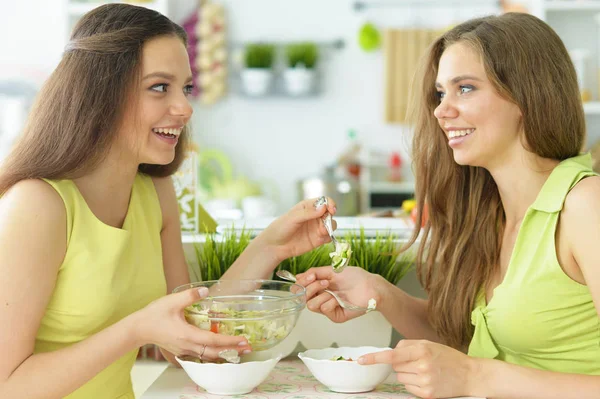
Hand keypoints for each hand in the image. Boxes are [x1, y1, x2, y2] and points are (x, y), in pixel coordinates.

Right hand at [133, 287, 250, 361]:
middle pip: (214, 352)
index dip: (229, 341)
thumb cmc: (154, 315)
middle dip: (232, 350)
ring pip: (207, 356)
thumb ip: (190, 296)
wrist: (138, 328)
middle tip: (247, 347)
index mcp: (187, 335)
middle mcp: (187, 346)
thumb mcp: (172, 301)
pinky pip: (200, 355)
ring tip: (237, 350)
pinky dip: (212, 354)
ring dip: (223, 354)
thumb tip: (205, 290)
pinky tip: (219, 350)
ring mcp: (184, 350)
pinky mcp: (181, 350)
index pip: (213, 340)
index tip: (242, 340)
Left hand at [259, 197, 336, 261]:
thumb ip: (308, 213)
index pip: (324, 201)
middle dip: (329, 219)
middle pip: (330, 213)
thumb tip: (323, 207)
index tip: (332, 210)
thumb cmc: (280, 228)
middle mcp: (315, 216)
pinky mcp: (318, 239)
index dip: (330, 204)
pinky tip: (319, 240)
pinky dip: (328, 238)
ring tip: (321, 233)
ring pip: (332, 225)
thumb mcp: (293, 217)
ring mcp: (317, 228)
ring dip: (330, 228)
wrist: (275, 246)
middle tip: (323, 226)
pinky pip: (329, 237)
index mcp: (308, 206)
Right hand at [295, 266, 382, 322]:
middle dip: (311, 288)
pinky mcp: (335, 316)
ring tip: (331, 290)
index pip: (300, 289)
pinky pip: (324, 309)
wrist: (370, 286)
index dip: (300, 284)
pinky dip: (330, 301)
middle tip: (324, 282)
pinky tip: (339, 299)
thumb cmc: (355, 277)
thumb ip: (315, 272)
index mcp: (319, 286)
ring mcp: (328, 307)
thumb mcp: (332, 270)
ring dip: (320, 295)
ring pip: (311, 305)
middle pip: (302, 298)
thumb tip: (298, 276)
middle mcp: (321, 297)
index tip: (308, 277)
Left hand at [358, 340, 474, 398]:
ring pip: (400, 377)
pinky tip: (427, 379)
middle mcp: (422, 366)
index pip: (393, 354)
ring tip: (424, 370)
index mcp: (422, 350)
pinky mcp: (427, 394)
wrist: (470, 375)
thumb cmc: (448, 357)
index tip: (361, 360)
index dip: (375, 358)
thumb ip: (407, 345)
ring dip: (407, 373)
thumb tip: (390, 353)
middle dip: (402, 363)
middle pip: (395, 366)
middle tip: (418, 362)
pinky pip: (408, 387)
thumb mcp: (429, 344)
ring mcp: (425, 381)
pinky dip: (413, 383)